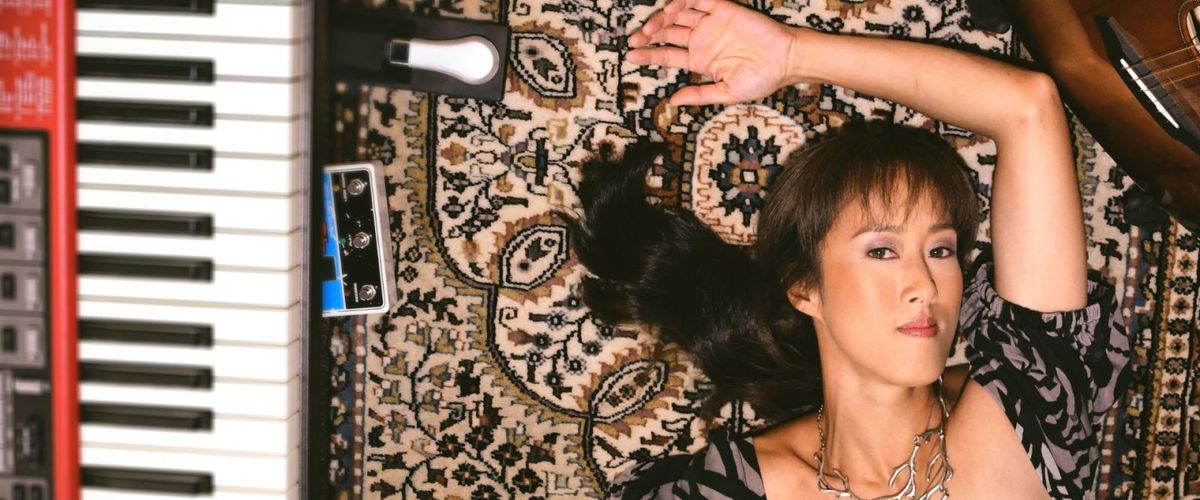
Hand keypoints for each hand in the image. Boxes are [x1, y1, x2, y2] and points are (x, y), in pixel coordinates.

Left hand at [628, 0, 804, 105]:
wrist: (785, 61)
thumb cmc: (760, 79)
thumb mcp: (725, 92)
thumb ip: (699, 95)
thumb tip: (672, 101)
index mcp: (700, 60)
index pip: (667, 55)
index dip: (649, 54)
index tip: (631, 56)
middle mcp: (702, 39)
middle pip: (668, 32)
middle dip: (649, 35)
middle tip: (636, 40)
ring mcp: (711, 23)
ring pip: (678, 14)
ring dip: (661, 18)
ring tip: (649, 29)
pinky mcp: (722, 8)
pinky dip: (682, 1)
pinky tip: (670, 10)